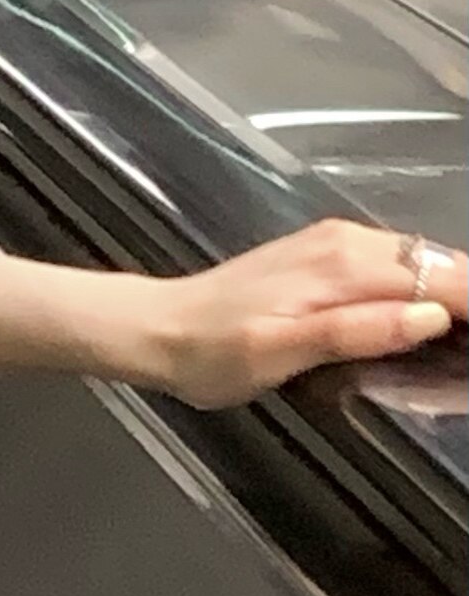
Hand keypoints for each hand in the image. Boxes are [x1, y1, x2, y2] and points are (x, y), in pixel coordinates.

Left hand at [142, 221, 465, 409]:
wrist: (156, 329)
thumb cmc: (214, 353)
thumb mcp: (281, 352)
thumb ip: (357, 331)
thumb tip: (433, 315)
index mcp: (344, 265)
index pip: (446, 279)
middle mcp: (349, 242)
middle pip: (443, 265)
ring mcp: (337, 243)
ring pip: (424, 262)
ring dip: (457, 294)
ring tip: (464, 341)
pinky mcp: (325, 254)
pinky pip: (398, 265)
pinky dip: (427, 288)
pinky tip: (432, 320)